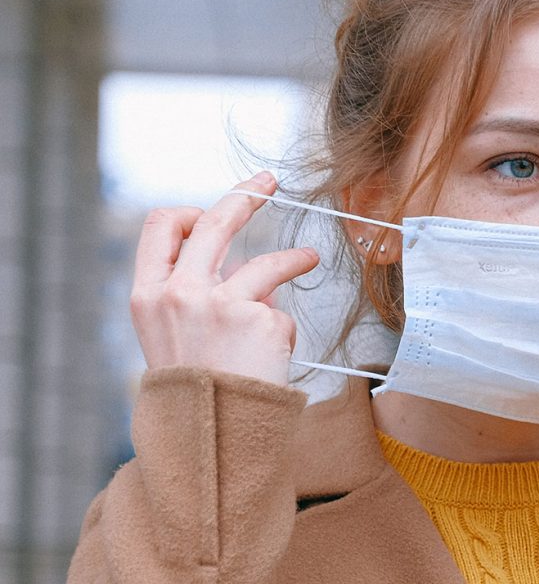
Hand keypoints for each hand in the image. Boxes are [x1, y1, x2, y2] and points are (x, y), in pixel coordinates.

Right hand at [129, 172, 319, 385]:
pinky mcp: (257, 317)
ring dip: (293, 259)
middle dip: (244, 195)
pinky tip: (274, 356)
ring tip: (308, 258)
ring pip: (264, 262)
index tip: (216, 207)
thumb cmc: (194, 391)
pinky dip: (281, 331)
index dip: (191, 212)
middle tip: (268, 183)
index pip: (160, 227)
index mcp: (147, 295)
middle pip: (213, 222)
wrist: (206, 438)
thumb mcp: (175, 338)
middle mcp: (178, 292)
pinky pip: (280, 313)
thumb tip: (247, 273)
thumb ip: (200, 298)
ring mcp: (218, 302)